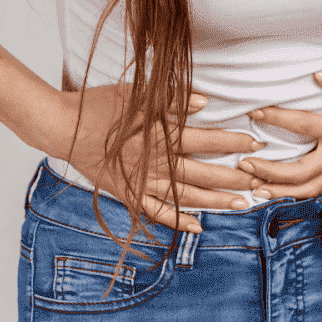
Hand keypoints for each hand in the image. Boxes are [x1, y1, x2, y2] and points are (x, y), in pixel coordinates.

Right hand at [50, 83, 264, 232]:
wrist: (62, 129)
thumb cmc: (97, 107)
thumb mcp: (134, 95)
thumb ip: (172, 100)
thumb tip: (205, 101)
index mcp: (159, 137)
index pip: (205, 140)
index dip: (233, 142)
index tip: (256, 144)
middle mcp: (155, 164)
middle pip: (202, 173)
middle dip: (233, 178)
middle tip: (260, 183)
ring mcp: (142, 182)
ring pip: (186, 196)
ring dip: (215, 201)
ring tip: (240, 206)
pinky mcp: (129, 194)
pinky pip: (157, 212)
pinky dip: (178, 221)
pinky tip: (197, 226)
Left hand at [235, 68, 321, 199]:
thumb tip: (317, 75)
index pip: (302, 125)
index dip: (277, 118)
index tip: (254, 111)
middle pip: (300, 172)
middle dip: (270, 171)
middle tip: (245, 163)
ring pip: (310, 189)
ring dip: (281, 192)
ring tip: (256, 190)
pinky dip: (301, 196)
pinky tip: (282, 195)